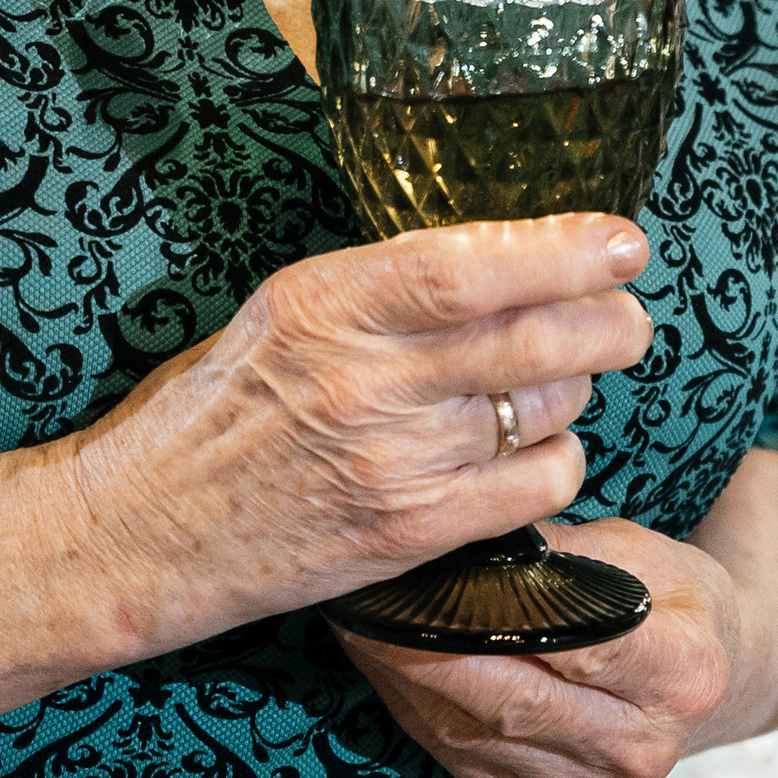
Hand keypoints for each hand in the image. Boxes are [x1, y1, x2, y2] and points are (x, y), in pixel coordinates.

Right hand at [68, 216, 651, 653]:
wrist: (146, 530)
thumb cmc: (211, 406)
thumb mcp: (280, 311)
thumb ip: (379, 286)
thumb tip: (499, 259)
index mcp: (325, 303)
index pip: (467, 266)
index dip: (562, 250)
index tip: (620, 241)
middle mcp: (365, 381)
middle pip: (532, 340)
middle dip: (609, 319)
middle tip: (630, 310)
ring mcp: (393, 464)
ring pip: (544, 409)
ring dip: (579, 386)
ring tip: (565, 375)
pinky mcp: (412, 536)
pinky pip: (533, 488)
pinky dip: (559, 458)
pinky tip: (538, 446)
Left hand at [335, 514, 738, 777]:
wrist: (698, 681)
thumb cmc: (667, 597)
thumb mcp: (640, 550)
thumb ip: (565, 551)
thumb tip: (479, 538)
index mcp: (681, 672)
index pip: (582, 642)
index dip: (502, 614)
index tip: (439, 579)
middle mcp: (639, 746)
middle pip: (516, 699)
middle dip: (431, 651)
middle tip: (370, 602)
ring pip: (478, 734)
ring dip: (409, 681)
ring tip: (363, 625)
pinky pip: (463, 758)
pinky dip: (417, 711)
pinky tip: (387, 667)